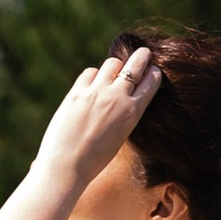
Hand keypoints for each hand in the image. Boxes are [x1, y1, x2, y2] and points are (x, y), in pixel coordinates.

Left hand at [31, 50, 158, 199]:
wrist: (67, 166)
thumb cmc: (95, 159)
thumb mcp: (119, 136)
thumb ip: (123, 113)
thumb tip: (121, 92)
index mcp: (133, 112)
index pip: (150, 82)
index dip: (153, 73)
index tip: (153, 70)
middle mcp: (117, 98)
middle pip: (135, 64)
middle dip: (142, 56)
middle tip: (144, 53)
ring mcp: (96, 92)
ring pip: (112, 64)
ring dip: (116, 66)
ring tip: (115, 70)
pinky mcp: (76, 92)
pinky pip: (90, 73)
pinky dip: (94, 76)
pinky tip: (92, 83)